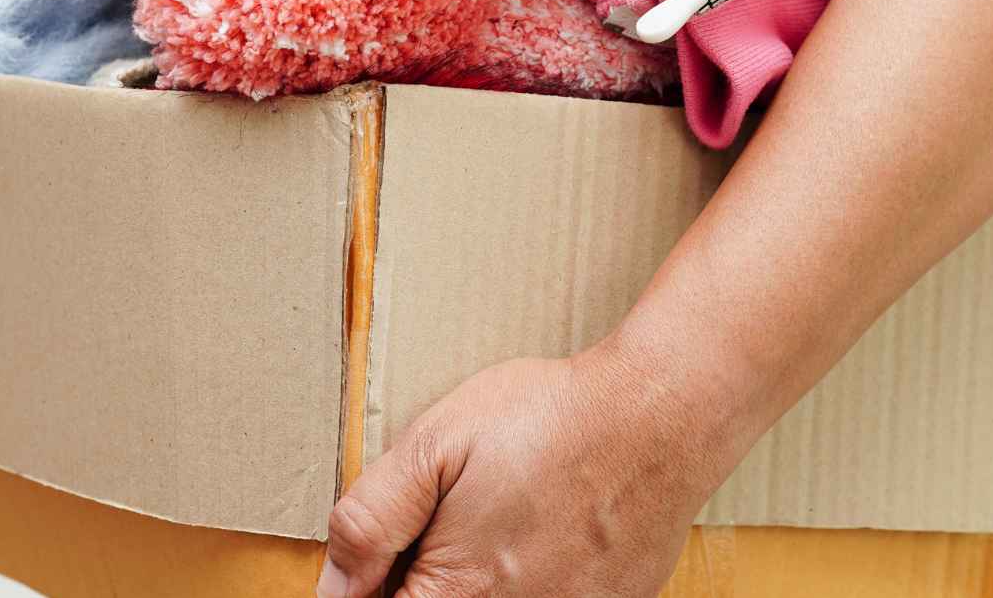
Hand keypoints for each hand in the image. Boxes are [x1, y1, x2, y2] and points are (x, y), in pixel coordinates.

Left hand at [317, 346, 732, 597]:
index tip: (391, 554)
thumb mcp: (435, 445)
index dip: (374, 587)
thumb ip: (373, 520)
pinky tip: (546, 532)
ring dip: (482, 576)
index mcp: (456, 595)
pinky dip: (535, 577)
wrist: (658, 414)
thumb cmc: (547, 419)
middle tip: (453, 522)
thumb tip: (333, 587)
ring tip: (505, 521)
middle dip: (426, 577)